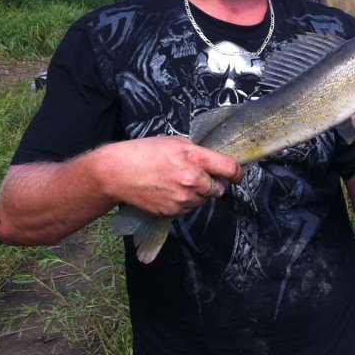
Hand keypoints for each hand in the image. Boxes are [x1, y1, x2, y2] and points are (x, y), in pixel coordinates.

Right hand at [97, 136, 242, 217]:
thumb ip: (197, 151)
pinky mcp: (172, 212)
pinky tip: (169, 192)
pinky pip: (188, 209)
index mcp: (195, 158)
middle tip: (197, 177)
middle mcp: (193, 180)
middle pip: (218, 189)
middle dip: (212, 183)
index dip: (237, 173)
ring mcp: (183, 198)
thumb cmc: (144, 152)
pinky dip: (184, 203)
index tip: (237, 175)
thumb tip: (213, 160)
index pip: (230, 169)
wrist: (117, 172)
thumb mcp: (175, 142)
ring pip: (204, 201)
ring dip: (198, 194)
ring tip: (177, 183)